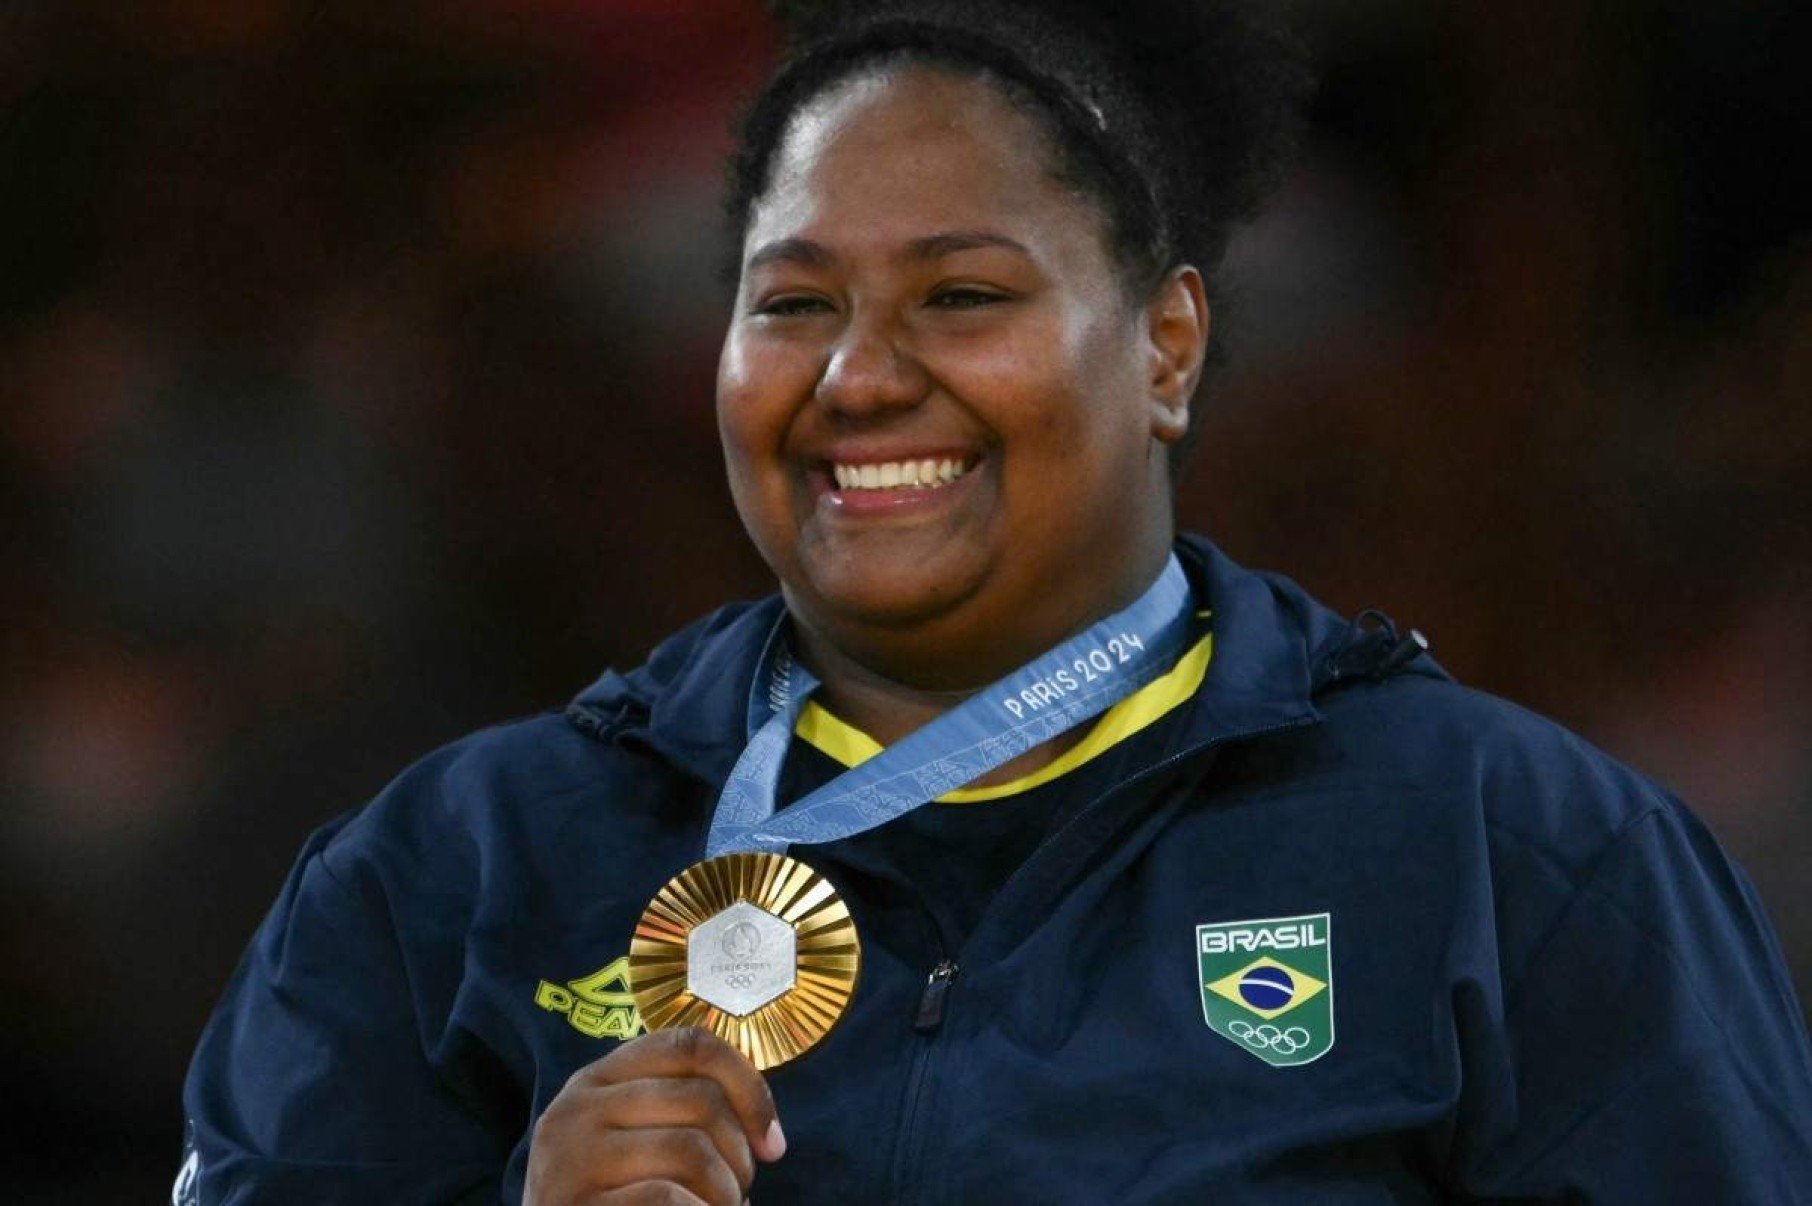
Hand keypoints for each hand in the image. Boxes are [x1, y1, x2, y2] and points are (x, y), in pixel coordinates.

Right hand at [524, 1027, 786, 1205]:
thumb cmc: (613, 1200)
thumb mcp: (634, 1143)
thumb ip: (679, 1116)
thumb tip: (765, 1130)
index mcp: (598, 1079)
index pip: (691, 1045)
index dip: (749, 1087)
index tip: (772, 1142)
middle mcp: (577, 1108)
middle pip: (700, 1098)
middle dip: (740, 1154)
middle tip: (738, 1192)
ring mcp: (571, 1158)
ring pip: (689, 1150)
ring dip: (726, 1193)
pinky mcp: (574, 1204)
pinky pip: (667, 1198)